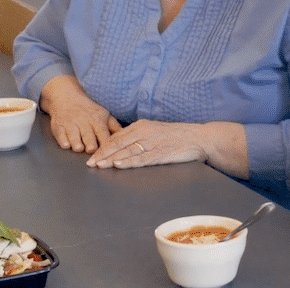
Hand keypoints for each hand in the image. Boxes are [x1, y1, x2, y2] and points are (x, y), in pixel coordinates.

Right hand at [40, 75, 120, 152]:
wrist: (66, 98)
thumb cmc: (88, 110)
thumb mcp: (104, 115)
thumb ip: (114, 127)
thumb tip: (128, 137)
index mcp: (97, 120)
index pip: (104, 135)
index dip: (107, 146)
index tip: (110, 155)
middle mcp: (84, 123)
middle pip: (89, 137)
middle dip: (91, 145)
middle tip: (92, 151)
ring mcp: (70, 125)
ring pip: (74, 137)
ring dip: (77, 144)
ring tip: (79, 148)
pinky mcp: (58, 127)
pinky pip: (60, 136)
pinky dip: (63, 141)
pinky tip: (67, 144)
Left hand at [86, 119, 248, 179]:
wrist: (200, 138)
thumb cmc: (176, 136)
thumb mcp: (154, 132)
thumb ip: (138, 138)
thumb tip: (119, 148)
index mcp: (141, 125)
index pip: (116, 137)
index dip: (102, 147)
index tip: (91, 156)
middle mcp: (145, 132)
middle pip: (118, 143)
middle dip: (102, 154)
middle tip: (89, 163)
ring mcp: (153, 142)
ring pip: (127, 151)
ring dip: (111, 159)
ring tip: (99, 165)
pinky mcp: (161, 153)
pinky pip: (142, 158)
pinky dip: (129, 162)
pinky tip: (119, 164)